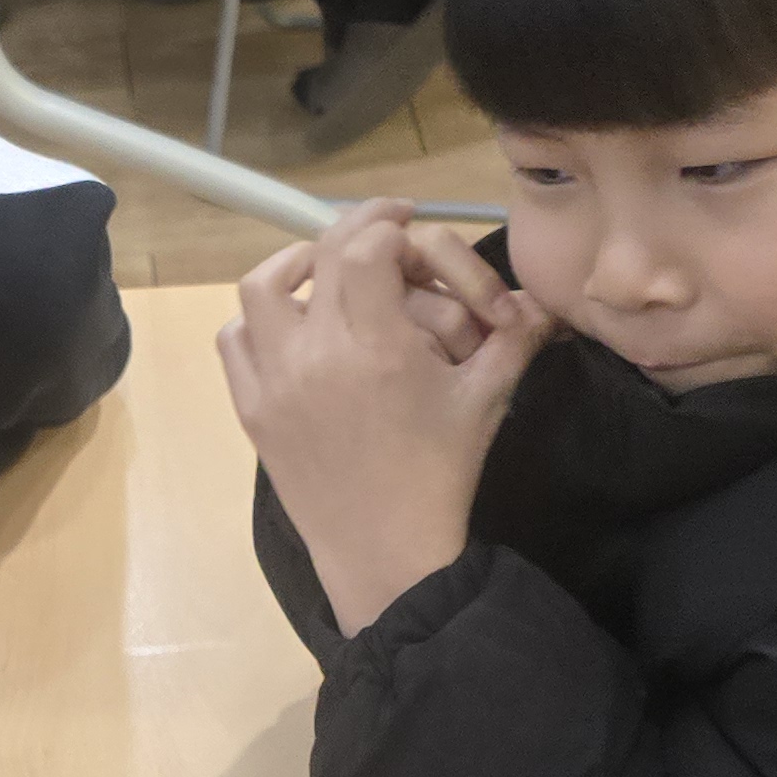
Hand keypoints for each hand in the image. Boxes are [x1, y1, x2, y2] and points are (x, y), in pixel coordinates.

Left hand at [219, 200, 544, 633]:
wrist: (386, 552)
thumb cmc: (442, 474)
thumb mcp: (484, 399)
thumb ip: (512, 337)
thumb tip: (541, 298)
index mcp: (378, 345)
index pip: (367, 246)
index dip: (389, 224)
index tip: (407, 224)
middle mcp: (317, 353)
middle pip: (322, 254)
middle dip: (355, 233)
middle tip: (379, 236)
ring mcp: (275, 381)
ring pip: (262, 287)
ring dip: (294, 265)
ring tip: (325, 271)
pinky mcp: (252, 409)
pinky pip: (235, 340)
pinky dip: (259, 321)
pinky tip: (293, 328)